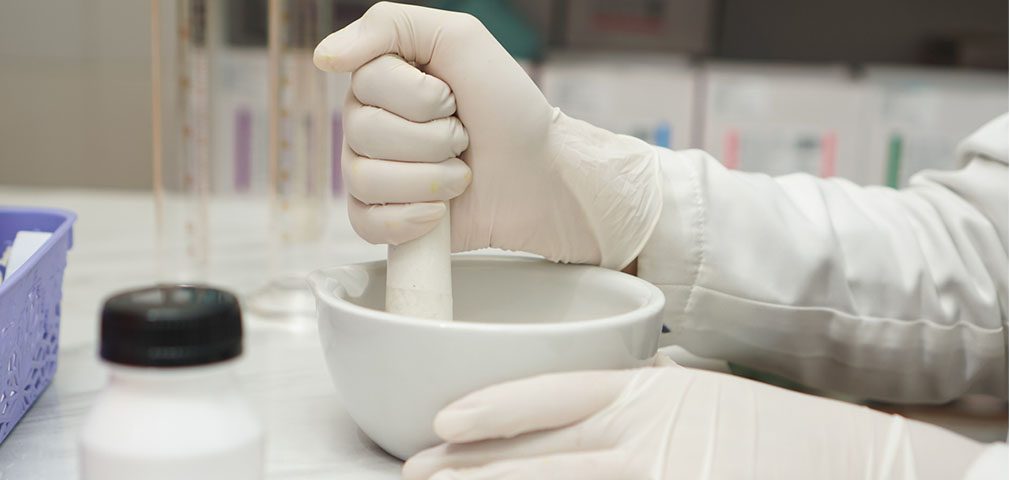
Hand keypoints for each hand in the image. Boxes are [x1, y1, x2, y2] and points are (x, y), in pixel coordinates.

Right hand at [314, 2, 663, 267]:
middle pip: (362, 132)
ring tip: (460, 174)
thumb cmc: (507, 106)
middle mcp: (369, 123)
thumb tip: (324, 58)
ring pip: (364, 178)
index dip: (420, 97)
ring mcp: (374, 172)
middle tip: (463, 137)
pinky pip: (366, 223)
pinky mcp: (385, 218)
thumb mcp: (460, 38)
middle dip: (431, 139)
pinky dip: (409, 220)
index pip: (366, 82)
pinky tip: (438, 211)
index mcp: (381, 79)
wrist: (540, 174)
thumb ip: (390, 25)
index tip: (454, 97)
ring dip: (429, 179)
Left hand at [402, 359, 984, 478]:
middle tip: (414, 473)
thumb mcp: (692, 397)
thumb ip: (629, 404)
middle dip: (469, 467)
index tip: (439, 423)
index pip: (553, 394)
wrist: (852, 461)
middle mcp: (648, 434)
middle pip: (539, 450)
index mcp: (650, 392)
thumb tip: (566, 419)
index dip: (493, 409)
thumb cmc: (770, 431)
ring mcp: (659, 477)